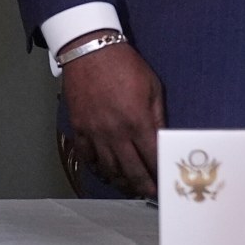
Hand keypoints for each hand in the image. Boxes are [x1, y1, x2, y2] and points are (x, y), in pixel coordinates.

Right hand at [59, 36, 163, 198]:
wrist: (88, 50)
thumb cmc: (125, 65)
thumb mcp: (152, 87)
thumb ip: (158, 116)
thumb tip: (162, 139)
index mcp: (138, 120)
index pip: (153, 158)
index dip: (160, 174)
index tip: (166, 184)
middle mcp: (116, 132)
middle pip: (132, 171)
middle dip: (144, 186)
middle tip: (151, 194)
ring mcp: (94, 132)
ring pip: (109, 169)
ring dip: (122, 182)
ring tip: (131, 187)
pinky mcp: (79, 128)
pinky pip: (87, 156)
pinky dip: (97, 168)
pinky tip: (105, 173)